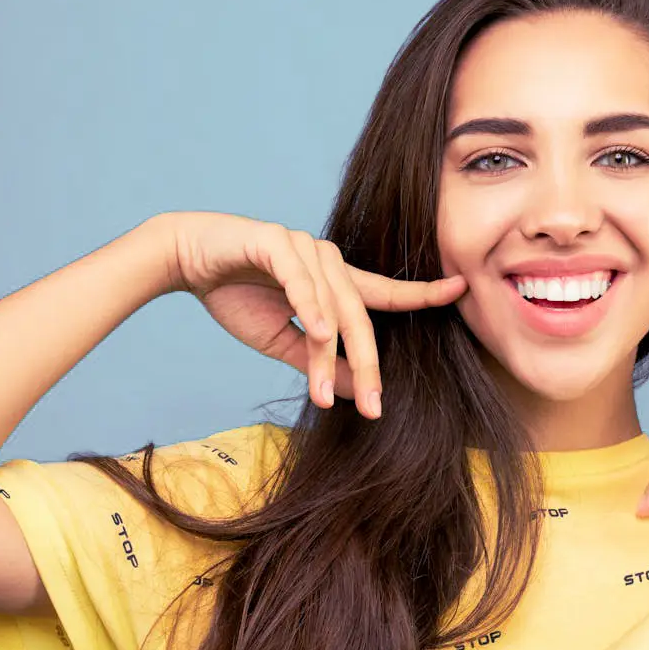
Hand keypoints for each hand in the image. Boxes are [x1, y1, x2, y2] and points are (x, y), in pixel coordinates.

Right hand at [158, 211, 466, 418]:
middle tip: (374, 407)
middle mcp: (328, 260)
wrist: (186, 260)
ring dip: (325, 354)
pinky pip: (301, 279)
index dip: (423, 294)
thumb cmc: (236, 294)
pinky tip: (318, 332)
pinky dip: (310, 306)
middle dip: (368, 364)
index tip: (462, 289)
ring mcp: (304, 248)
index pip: (386, 293)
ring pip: (329, 306)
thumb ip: (320, 360)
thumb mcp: (283, 340)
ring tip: (322, 394)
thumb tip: (359, 391)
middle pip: (361, 316)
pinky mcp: (275, 242)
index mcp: (335, 281)